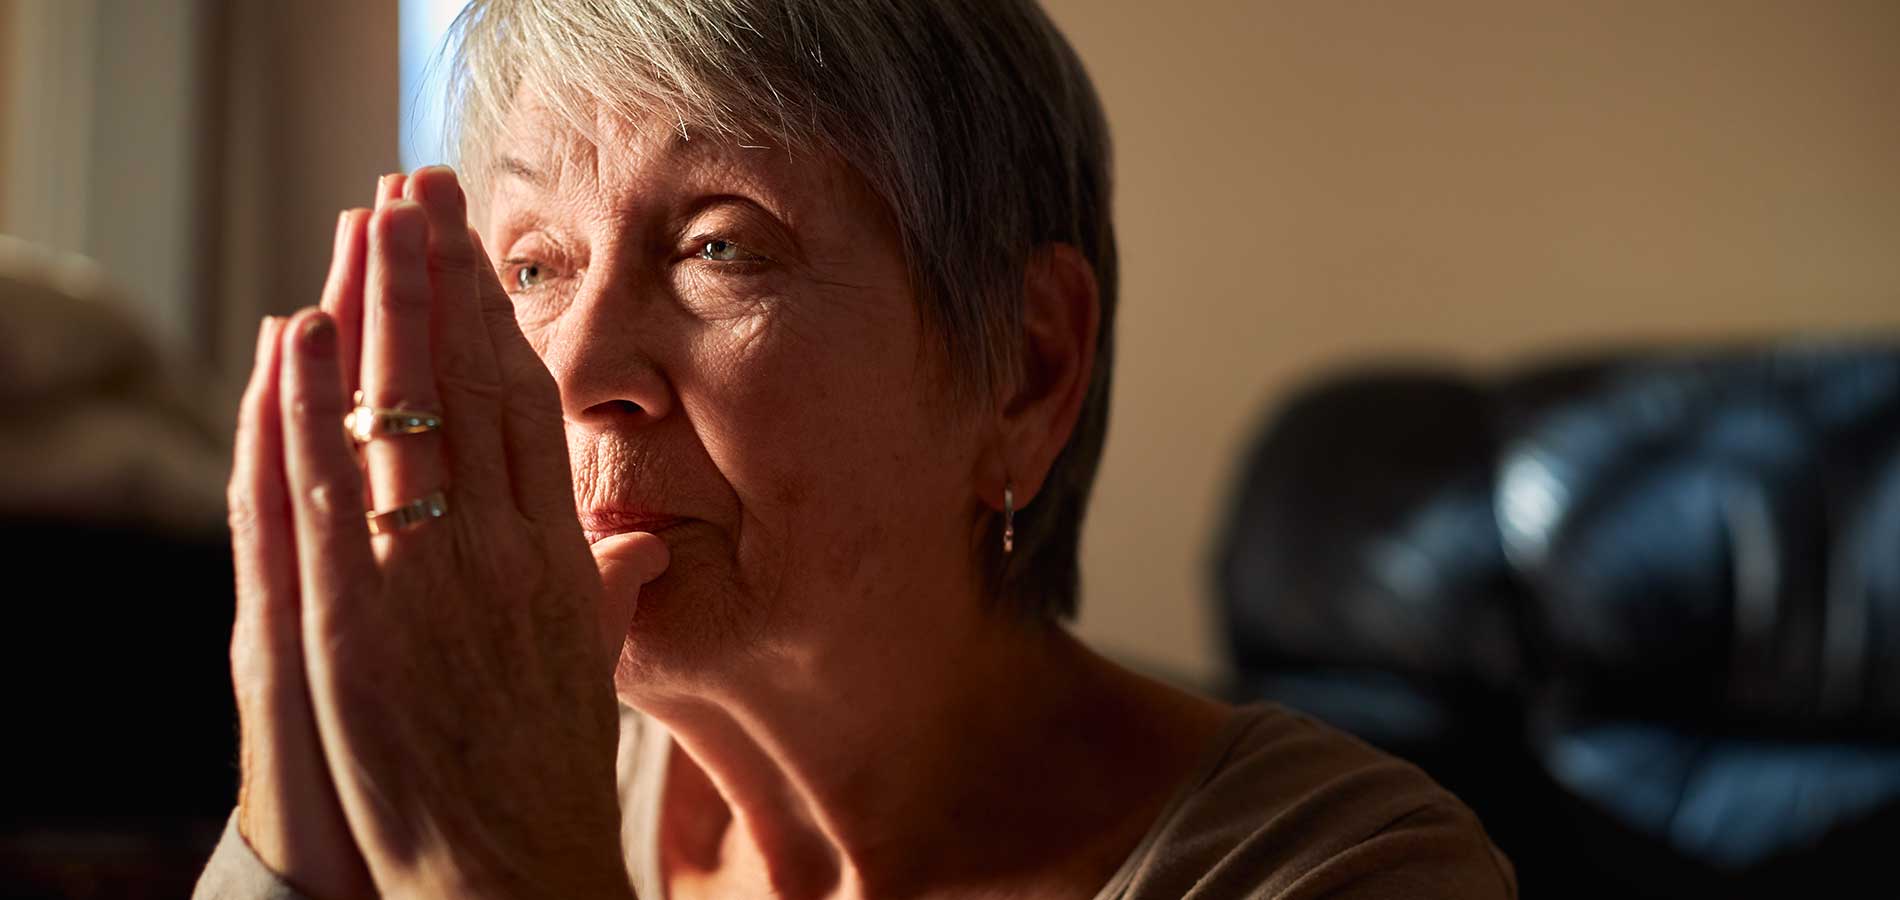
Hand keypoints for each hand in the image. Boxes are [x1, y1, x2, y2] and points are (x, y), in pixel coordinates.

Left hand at [249, 166, 665, 896]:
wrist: (517, 868)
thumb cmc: (551, 774)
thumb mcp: (596, 666)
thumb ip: (607, 588)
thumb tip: (638, 538)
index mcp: (558, 556)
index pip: (526, 407)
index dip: (496, 315)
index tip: (476, 246)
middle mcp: (502, 554)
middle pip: (470, 385)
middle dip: (443, 278)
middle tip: (422, 188)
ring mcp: (430, 586)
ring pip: (406, 419)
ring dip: (382, 310)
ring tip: (367, 221)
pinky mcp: (360, 629)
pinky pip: (332, 496)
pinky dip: (312, 410)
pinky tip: (300, 335)